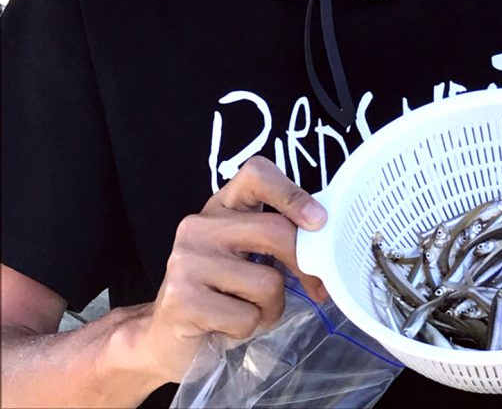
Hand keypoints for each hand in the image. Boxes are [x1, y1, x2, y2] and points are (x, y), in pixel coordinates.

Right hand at [137, 156, 327, 384]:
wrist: (165, 337)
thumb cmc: (219, 293)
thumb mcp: (246, 255)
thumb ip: (276, 239)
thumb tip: (327, 244)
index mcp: (222, 205)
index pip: (256, 173)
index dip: (292, 192)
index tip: (318, 220)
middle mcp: (200, 224)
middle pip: (275, 231)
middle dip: (305, 265)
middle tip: (317, 287)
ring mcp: (188, 259)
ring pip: (267, 283)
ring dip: (272, 308)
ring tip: (250, 311)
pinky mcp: (182, 298)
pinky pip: (247, 317)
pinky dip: (251, 328)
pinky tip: (229, 327)